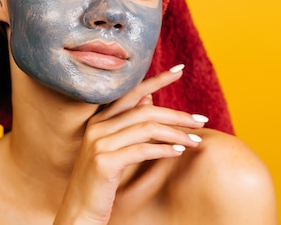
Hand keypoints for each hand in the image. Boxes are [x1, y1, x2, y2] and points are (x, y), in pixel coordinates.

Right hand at [53, 65, 207, 224]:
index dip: (157, 80)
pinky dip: (164, 149)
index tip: (179, 69)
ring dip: (176, 133)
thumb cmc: (99, 182)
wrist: (79, 211)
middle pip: (144, 110)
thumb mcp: (113, 148)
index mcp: (98, 120)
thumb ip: (128, 123)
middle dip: (177, 113)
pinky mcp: (105, 162)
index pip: (132, 92)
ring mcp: (99, 143)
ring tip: (196, 139)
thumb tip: (149, 98)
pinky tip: (179, 152)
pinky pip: (142, 150)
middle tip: (202, 119)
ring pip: (146, 128)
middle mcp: (97, 127)